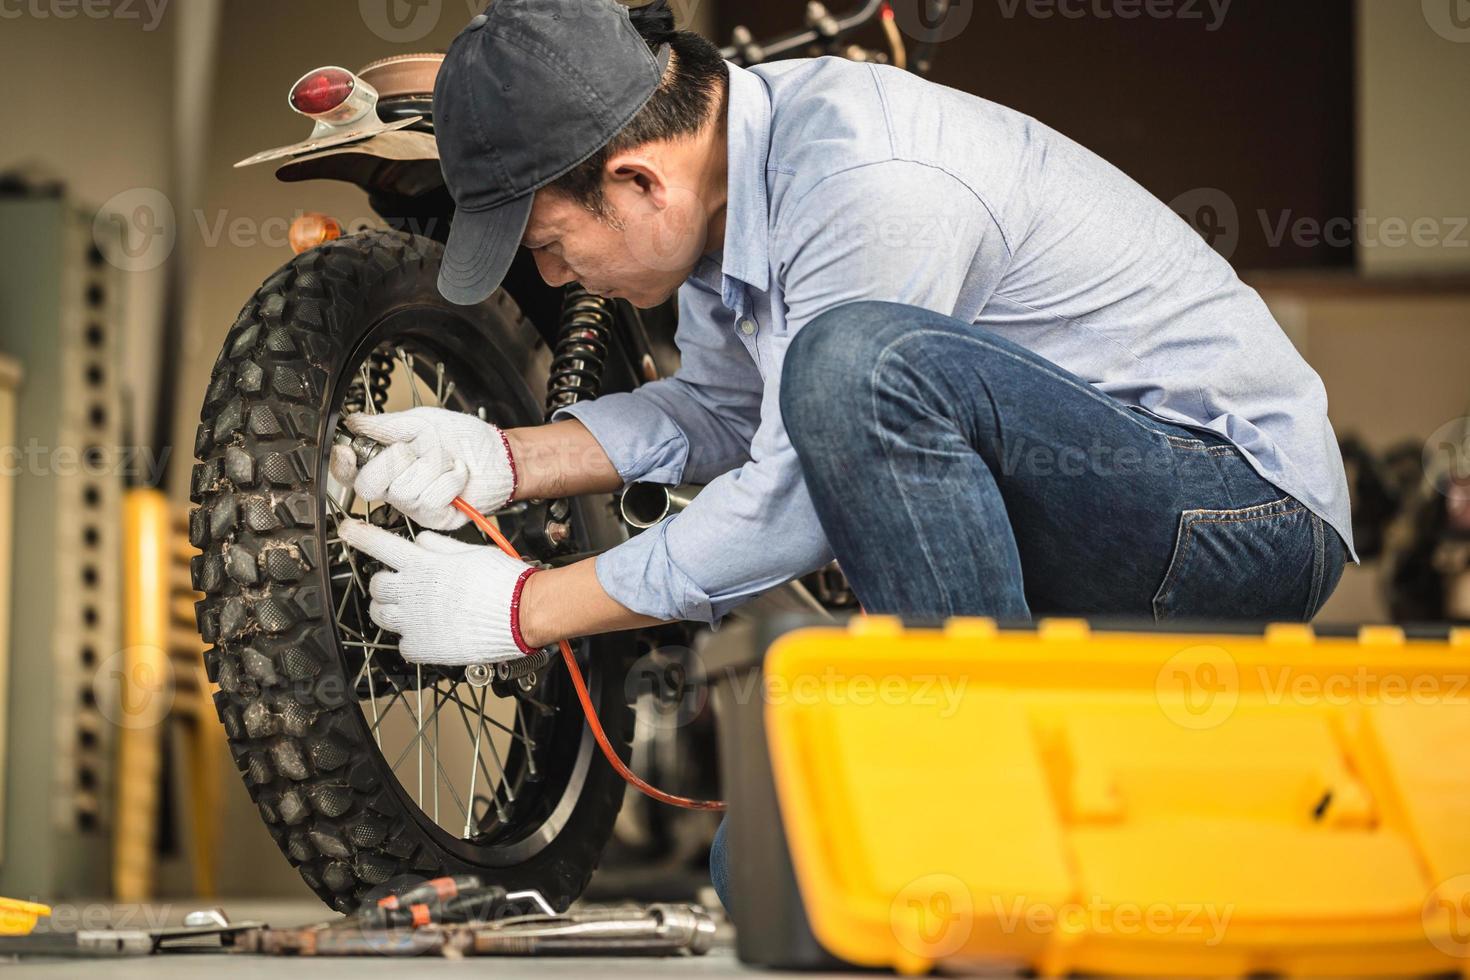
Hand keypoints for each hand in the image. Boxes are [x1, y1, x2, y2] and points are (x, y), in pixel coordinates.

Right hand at [329, 407, 516, 529]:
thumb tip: (353, 422)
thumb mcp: (421, 422)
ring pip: (403, 490)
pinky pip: (429, 500)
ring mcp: (415, 506)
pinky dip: (449, 480)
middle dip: (393, 461)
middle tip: (415, 450)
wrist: (499, 455)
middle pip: (369, 486)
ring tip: (444, 461)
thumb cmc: (463, 438)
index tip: (345, 450)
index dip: (343, 463)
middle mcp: (396, 488)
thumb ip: (385, 425)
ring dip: (431, 467)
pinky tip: (457, 474)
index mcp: (386, 465)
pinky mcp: (436, 518)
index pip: (350, 472)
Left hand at [338, 519, 539, 664]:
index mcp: (423, 564)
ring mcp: (414, 621)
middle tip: (401, 585)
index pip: (379, 544)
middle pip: (376, 585)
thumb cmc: (503, 581)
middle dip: (384, 583)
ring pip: (381, 615)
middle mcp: (412, 591)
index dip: (358, 535)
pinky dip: (410, 638)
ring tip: (408, 610)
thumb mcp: (472, 551)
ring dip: (390, 610)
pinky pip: (402, 644)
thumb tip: (423, 540)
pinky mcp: (422, 647)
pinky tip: (427, 632)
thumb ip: (440, 546)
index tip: (346, 530)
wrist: (521, 613)